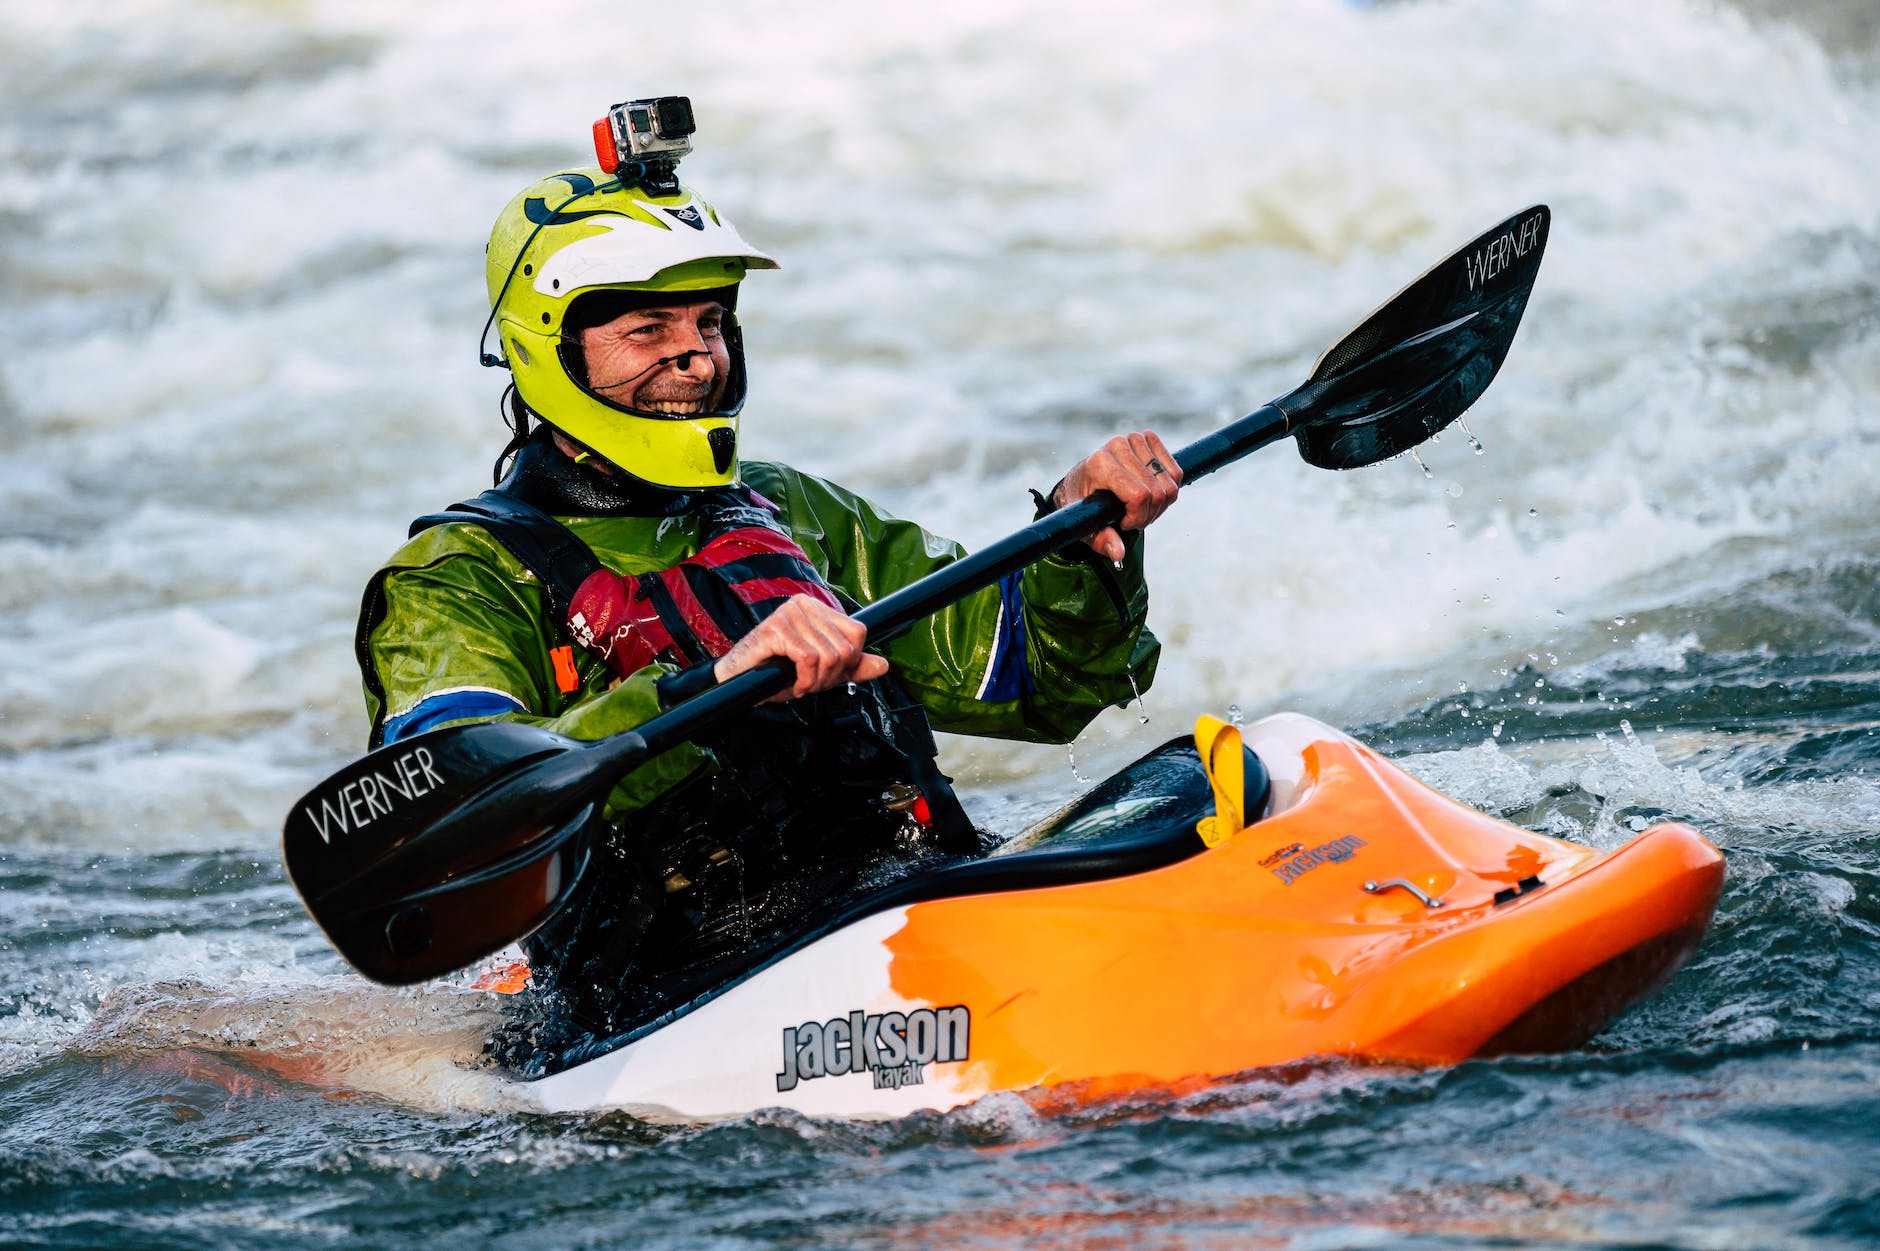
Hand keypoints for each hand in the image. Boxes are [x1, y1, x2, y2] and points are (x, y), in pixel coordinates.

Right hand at [711, 594, 888, 699]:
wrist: (737, 681)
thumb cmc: (776, 672)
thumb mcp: (822, 671)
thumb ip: (852, 667)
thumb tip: (884, 665)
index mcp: (818, 608)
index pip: (857, 634)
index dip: (848, 663)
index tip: (825, 674)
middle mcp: (805, 604)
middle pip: (845, 649)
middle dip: (830, 677)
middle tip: (808, 682)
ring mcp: (790, 613)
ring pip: (828, 656)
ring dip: (814, 682)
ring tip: (798, 683)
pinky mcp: (776, 627)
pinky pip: (809, 659)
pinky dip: (803, 680)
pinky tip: (791, 683)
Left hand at [1053, 431, 1182, 563]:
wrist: (1082, 479)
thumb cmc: (1083, 503)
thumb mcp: (1086, 525)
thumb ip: (1101, 540)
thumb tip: (1118, 554)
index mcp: (1101, 464)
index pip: (1139, 495)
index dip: (1138, 517)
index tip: (1124, 524)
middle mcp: (1118, 446)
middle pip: (1157, 492)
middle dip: (1148, 515)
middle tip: (1133, 519)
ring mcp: (1135, 439)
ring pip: (1170, 484)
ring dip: (1160, 505)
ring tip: (1140, 508)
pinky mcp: (1149, 438)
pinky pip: (1176, 472)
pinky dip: (1168, 489)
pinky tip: (1150, 494)